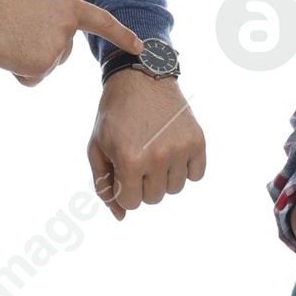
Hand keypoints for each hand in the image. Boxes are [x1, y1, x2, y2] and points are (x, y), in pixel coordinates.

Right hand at [0, 0, 141, 84]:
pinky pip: (32, 79)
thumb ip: (51, 16)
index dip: (121, 35)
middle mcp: (68, 27)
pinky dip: (18, 72)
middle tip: (16, 32)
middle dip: (40, 50)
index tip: (140, 47)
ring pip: (45, 67)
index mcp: (68, 4)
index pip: (102, 22)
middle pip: (62, 53)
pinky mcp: (43, 65)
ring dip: (25, 60)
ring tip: (9, 38)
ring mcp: (57, 47)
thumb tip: (50, 37)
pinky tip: (7, 54)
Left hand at [87, 68, 206, 221]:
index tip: (121, 169)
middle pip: (154, 199)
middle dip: (142, 183)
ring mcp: (180, 149)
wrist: (140, 78)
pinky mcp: (197, 141)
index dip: (123, 188)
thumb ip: (104, 187)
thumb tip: (121, 217)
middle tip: (138, 156)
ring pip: (175, 189)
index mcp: (130, 161)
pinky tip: (172, 149)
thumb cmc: (114, 116)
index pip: (131, 203)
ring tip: (154, 150)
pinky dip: (185, 168)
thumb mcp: (97, 149)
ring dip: (163, 176)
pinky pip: (196, 175)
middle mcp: (158, 157)